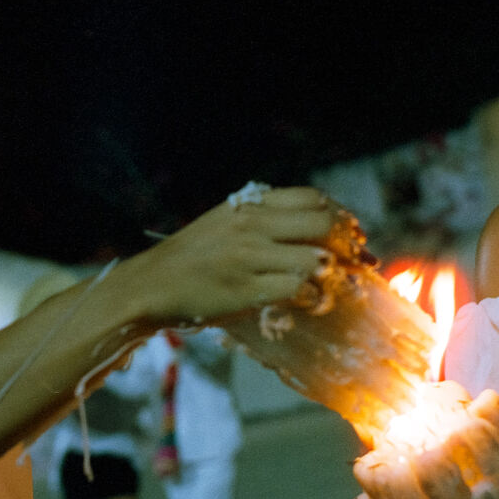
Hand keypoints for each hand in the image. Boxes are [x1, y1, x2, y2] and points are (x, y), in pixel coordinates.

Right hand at [123, 187, 342, 324]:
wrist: (151, 284)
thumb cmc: (192, 256)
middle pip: (323, 224)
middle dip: (343, 245)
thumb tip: (317, 225)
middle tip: (345, 262)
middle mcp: (252, 224)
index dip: (338, 215)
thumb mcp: (226, 221)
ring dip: (327, 275)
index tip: (346, 234)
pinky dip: (308, 296)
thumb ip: (265, 218)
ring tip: (323, 285)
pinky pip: (297, 289)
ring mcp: (250, 257)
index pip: (312, 198)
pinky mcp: (247, 290)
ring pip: (315, 259)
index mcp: (249, 204)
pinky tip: (303, 300)